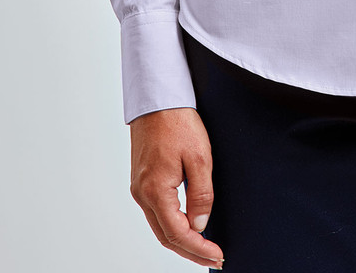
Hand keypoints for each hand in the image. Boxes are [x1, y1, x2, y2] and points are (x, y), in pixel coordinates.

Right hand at [129, 106, 224, 267]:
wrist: (157, 98)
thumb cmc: (178, 121)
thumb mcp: (200, 157)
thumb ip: (201, 195)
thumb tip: (201, 225)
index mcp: (155, 190)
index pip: (178, 233)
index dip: (198, 249)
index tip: (217, 256)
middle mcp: (142, 194)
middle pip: (166, 236)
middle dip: (190, 252)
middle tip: (213, 259)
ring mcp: (139, 188)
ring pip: (159, 226)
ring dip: (181, 240)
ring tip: (204, 247)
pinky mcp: (141, 180)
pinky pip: (156, 212)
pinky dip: (172, 225)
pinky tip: (187, 226)